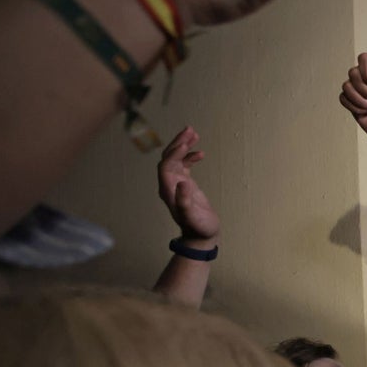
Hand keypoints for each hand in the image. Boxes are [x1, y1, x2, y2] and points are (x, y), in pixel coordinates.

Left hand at [158, 127, 219, 241]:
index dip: (174, 154)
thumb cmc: (198, 228)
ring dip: (183, 145)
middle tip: (190, 130)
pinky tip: (200, 153)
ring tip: (194, 134)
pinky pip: (184, 165)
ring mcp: (176, 183)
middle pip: (168, 158)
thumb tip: (183, 182)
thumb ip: (185, 200)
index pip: (166, 166)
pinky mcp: (185, 184)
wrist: (201, 236)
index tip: (186, 145)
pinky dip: (190, 156)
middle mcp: (169, 184)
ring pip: (176, 159)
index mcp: (168, 190)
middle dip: (178, 143)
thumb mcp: (192, 216)